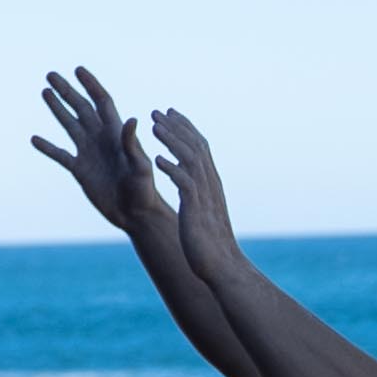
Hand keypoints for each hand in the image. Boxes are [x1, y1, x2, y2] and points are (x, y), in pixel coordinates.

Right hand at [31, 67, 167, 237]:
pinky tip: (34, 139)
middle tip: (51, 74)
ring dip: (57, 109)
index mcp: (116, 133)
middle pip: (81, 108)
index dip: (90, 85)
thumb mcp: (140, 166)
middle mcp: (101, 138)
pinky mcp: (80, 170)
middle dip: (67, 90)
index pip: (101, 102)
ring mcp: (89, 153)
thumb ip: (132, 144)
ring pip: (69, 125)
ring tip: (45, 92)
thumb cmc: (145, 190)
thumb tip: (131, 119)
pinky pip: (60, 155)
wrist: (136, 214)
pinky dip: (47, 147)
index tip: (78, 69)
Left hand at [146, 103, 241, 274]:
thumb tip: (191, 183)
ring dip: (172, 141)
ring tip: (154, 127)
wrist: (222, 266)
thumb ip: (198, 194)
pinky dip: (172, 169)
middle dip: (177, 127)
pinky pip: (184, 184)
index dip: (186, 129)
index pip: (200, 148)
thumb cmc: (210, 243)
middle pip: (196, 147)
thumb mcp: (204, 212)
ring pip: (190, 160)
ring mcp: (205, 196)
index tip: (171, 112)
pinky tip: (157, 160)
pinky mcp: (196, 210)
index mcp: (211, 183)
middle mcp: (210, 185)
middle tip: (159, 111)